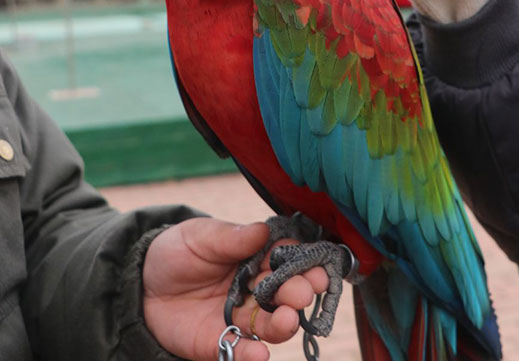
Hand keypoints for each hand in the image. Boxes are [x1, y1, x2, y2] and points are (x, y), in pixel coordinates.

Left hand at [143, 218, 327, 360]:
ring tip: (287, 320)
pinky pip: (240, 349)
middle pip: (283, 292)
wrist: (142, 283)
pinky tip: (260, 354)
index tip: (316, 267)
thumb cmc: (178, 251)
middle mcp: (255, 288)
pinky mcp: (220, 340)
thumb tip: (262, 230)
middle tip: (303, 292)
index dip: (303, 262)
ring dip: (282, 324)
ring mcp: (240, 316)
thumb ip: (231, 238)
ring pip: (269, 322)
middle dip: (297, 292)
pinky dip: (251, 354)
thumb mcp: (201, 237)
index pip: (286, 258)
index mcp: (256, 256)